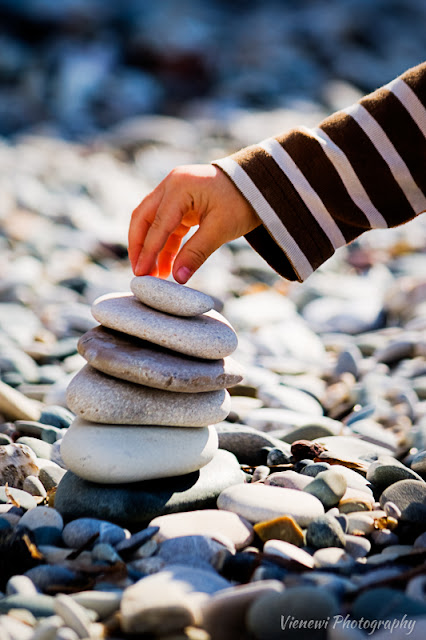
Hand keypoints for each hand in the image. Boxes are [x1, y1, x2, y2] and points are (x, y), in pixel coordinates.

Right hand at [128, 164, 259, 282]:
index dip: (147, 251)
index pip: (158, 224)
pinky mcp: (182, 201)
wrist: (261, 185)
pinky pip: (167, 224)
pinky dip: (166, 244)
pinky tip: (167, 266)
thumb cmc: (243, 202)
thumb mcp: (220, 229)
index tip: (140, 274)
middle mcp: (172, 184)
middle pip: (144, 218)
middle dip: (140, 247)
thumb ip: (196, 253)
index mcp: (180, 187)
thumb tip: (177, 279)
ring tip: (154, 275)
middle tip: (140, 274)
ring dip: (152, 247)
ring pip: (152, 221)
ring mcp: (175, 190)